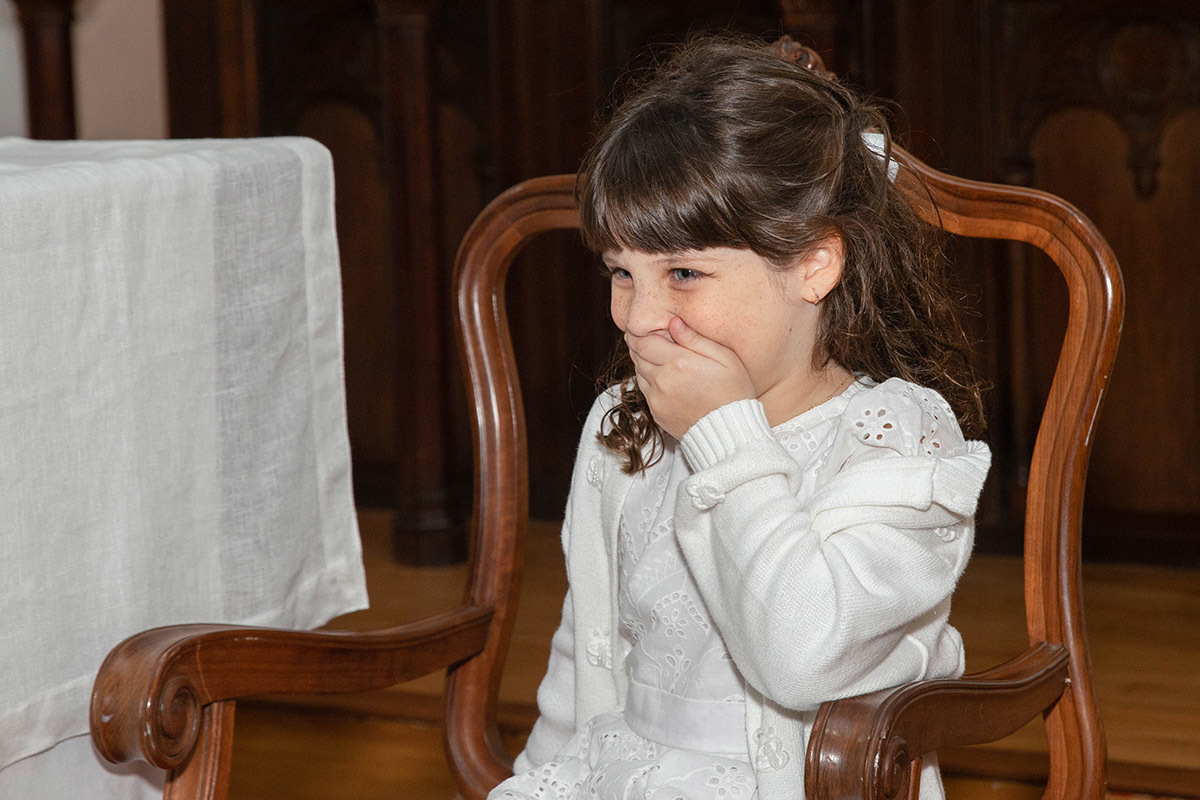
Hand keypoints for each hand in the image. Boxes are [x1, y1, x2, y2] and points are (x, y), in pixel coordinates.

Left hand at [625, 316, 755, 439]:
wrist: (730, 431)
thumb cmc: (733, 392)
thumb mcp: (724, 357)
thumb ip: (695, 338)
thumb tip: (673, 322)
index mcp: (678, 362)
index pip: (644, 341)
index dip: (641, 332)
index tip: (646, 329)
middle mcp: (662, 380)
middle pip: (637, 355)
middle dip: (640, 345)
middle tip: (649, 339)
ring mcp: (657, 398)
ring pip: (639, 372)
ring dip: (644, 362)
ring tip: (659, 357)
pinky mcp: (657, 412)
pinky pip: (645, 391)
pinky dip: (650, 381)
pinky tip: (665, 378)